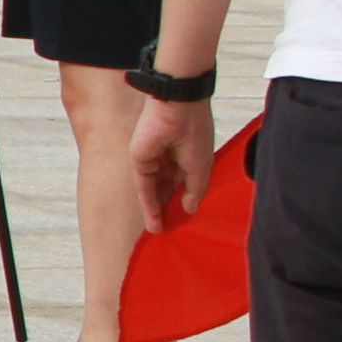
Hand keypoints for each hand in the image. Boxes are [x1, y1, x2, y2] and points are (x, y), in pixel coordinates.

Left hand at [133, 94, 215, 231]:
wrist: (178, 110)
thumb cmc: (195, 134)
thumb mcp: (201, 168)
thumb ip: (195, 190)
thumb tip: (190, 209)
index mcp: (187, 156)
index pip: (183, 182)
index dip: (184, 200)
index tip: (185, 218)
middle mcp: (170, 159)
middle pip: (167, 188)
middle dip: (168, 207)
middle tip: (170, 229)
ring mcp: (154, 160)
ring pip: (155, 190)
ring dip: (156, 211)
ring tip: (159, 231)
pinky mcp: (140, 162)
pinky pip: (144, 188)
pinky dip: (148, 206)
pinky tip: (153, 222)